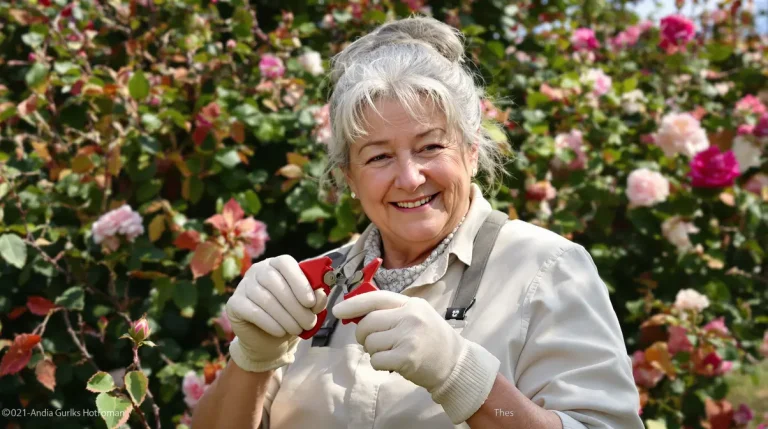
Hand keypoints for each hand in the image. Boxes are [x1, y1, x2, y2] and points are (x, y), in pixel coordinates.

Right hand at [226, 255, 327, 371]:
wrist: (268, 340)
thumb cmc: (290, 317)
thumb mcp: (307, 308)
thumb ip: (316, 299)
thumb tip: (320, 294)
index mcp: (276, 265)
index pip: (285, 263)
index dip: (299, 281)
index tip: (311, 302)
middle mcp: (257, 270)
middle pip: (273, 281)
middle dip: (294, 305)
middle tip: (308, 322)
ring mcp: (243, 286)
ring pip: (264, 298)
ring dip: (285, 316)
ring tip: (296, 329)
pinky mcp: (234, 304)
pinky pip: (252, 311)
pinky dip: (269, 323)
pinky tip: (280, 331)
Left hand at [332, 290, 499, 423]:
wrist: (454, 364)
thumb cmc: (430, 339)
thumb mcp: (415, 316)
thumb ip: (390, 312)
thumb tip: (354, 315)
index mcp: (411, 304)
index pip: (376, 298)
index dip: (353, 304)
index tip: (337, 311)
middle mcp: (410, 317)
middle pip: (368, 322)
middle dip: (362, 334)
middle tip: (371, 342)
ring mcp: (409, 337)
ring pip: (370, 342)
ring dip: (372, 351)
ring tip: (389, 352)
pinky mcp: (407, 357)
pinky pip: (376, 359)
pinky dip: (379, 363)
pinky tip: (393, 363)